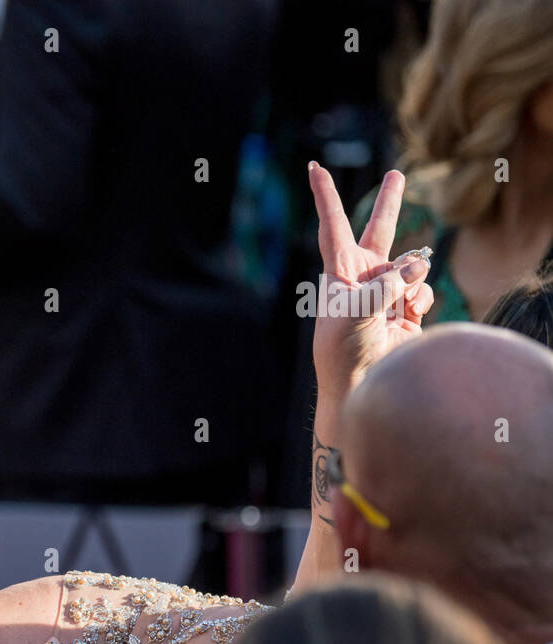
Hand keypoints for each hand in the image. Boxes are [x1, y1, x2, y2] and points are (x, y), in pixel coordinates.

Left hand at [308, 163, 433, 397]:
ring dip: (410, 281)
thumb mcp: (357, 309)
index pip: (332, 225)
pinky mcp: (406, 308)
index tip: (313, 168)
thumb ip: (388, 281)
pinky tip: (405, 319)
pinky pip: (423, 291)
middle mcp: (364, 276)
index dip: (325, 195)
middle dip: (390, 203)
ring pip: (413, 266)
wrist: (357, 381)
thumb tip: (418, 264)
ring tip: (394, 307)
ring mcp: (387, 291)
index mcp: (339, 270)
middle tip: (397, 175)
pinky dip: (419, 302)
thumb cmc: (342, 346)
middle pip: (380, 230)